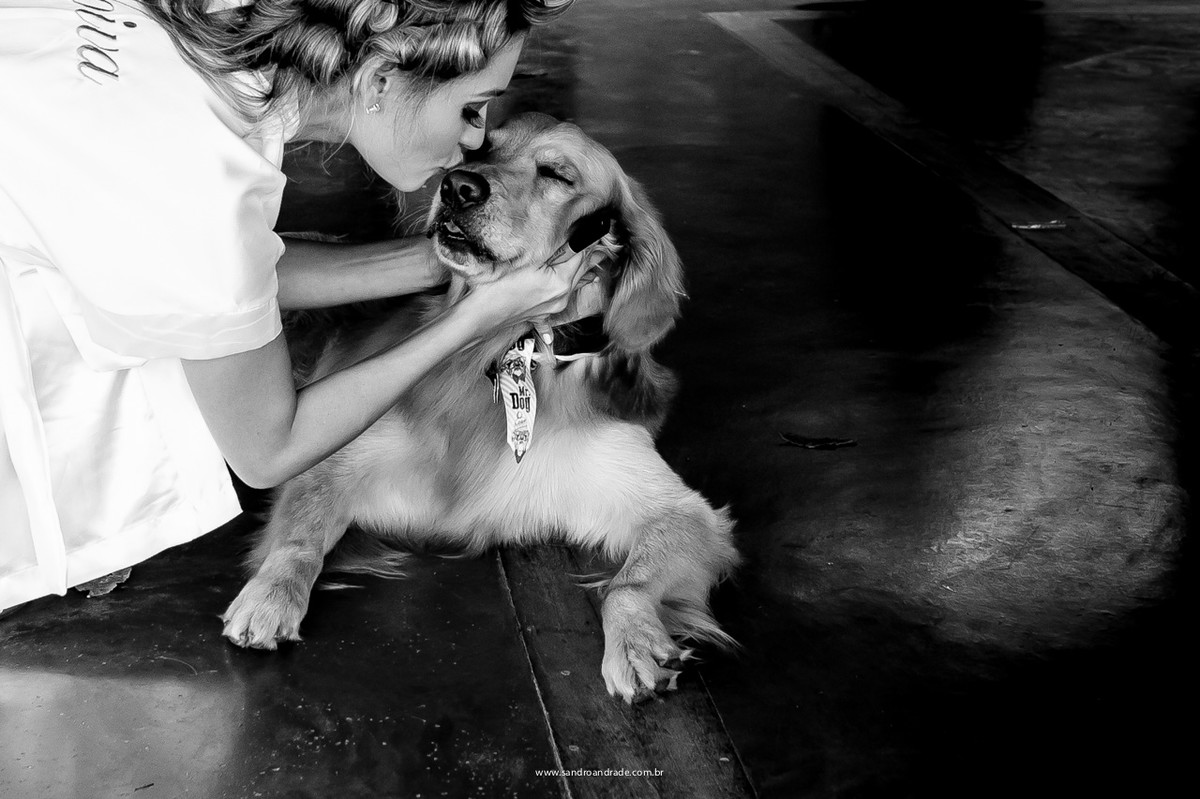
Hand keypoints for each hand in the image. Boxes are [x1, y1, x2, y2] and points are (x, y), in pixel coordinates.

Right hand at [461, 248, 596, 340]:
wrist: (479, 317)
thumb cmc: (496, 288)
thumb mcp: (525, 261)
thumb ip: (552, 250)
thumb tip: (572, 238)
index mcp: (559, 282)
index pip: (580, 254)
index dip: (588, 239)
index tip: (597, 227)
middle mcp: (561, 296)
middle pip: (580, 271)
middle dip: (591, 256)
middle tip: (603, 245)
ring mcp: (552, 307)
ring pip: (573, 286)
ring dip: (583, 274)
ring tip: (595, 268)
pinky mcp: (541, 314)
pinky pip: (559, 303)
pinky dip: (566, 295)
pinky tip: (568, 299)